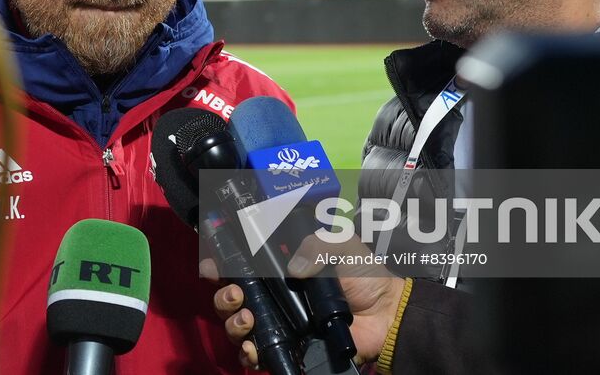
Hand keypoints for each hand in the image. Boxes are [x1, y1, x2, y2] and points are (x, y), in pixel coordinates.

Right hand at [211, 234, 403, 367]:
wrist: (388, 316)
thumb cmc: (365, 277)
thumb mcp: (343, 246)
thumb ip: (317, 244)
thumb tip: (294, 267)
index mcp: (281, 270)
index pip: (242, 265)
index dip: (221, 264)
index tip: (212, 264)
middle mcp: (275, 297)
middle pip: (231, 299)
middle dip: (223, 297)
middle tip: (235, 294)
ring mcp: (280, 325)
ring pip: (238, 327)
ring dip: (233, 323)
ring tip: (248, 319)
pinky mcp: (289, 350)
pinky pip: (258, 355)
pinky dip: (249, 354)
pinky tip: (254, 347)